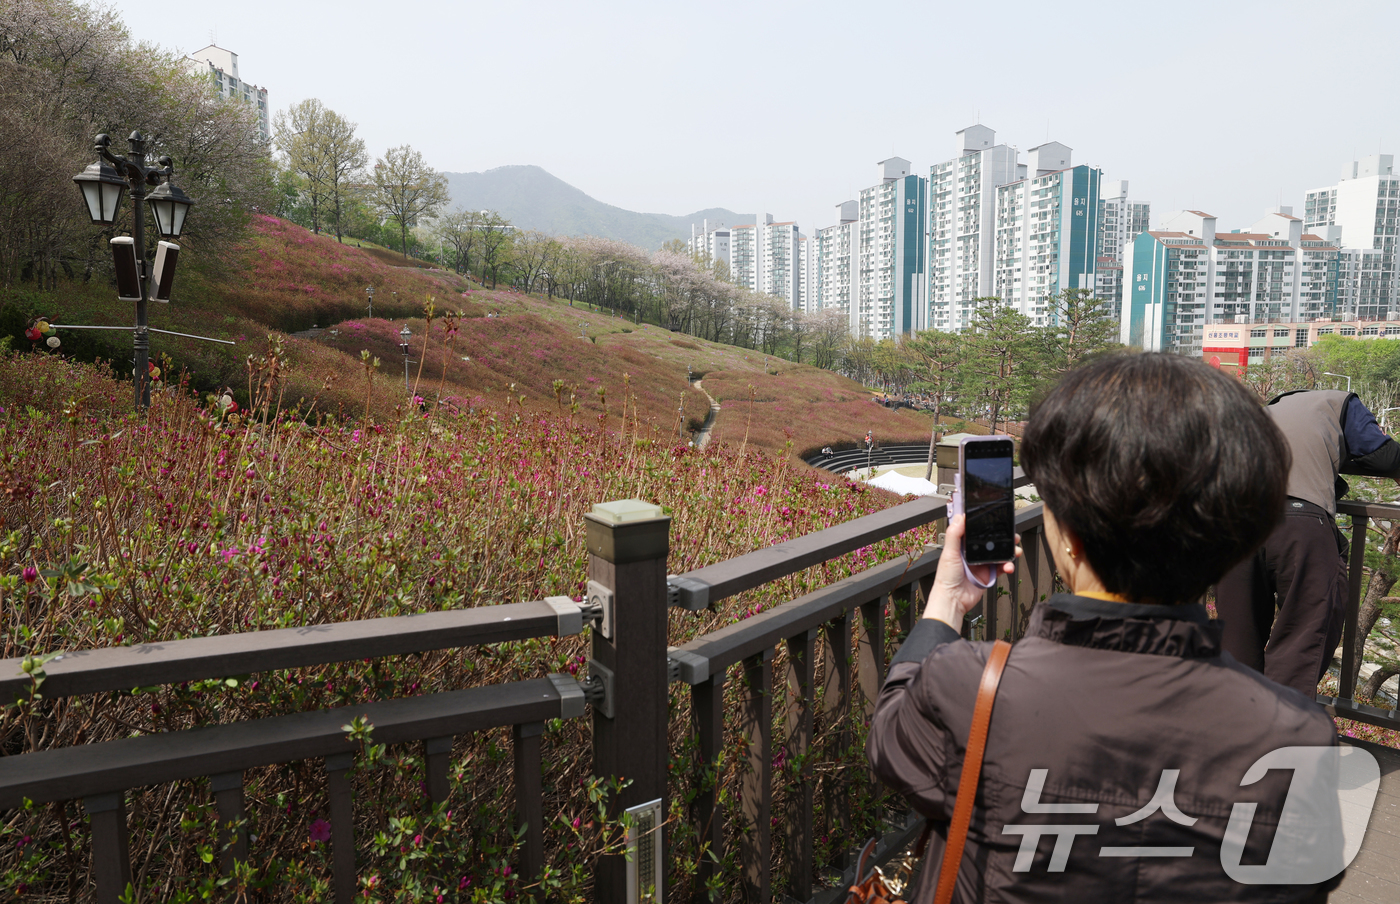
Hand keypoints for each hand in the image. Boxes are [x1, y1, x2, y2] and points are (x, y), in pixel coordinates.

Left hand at [923, 514, 1020, 628]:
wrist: (953, 599)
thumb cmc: (946, 578)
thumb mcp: (949, 553)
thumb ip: (954, 535)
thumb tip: (960, 518)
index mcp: (963, 545)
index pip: (976, 531)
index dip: (986, 526)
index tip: (996, 520)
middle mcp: (973, 553)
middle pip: (992, 541)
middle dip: (1004, 538)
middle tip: (1012, 536)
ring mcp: (982, 563)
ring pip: (1000, 553)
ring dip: (1009, 551)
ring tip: (1015, 551)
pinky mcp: (989, 574)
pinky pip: (1002, 567)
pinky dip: (1008, 566)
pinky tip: (1008, 566)